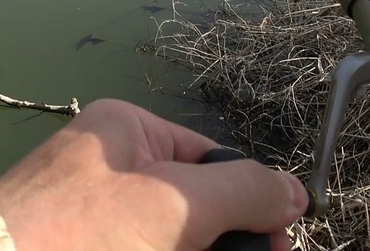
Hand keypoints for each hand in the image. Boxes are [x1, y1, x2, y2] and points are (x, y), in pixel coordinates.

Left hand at [0, 98, 305, 250]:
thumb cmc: (82, 234)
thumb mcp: (178, 204)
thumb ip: (243, 192)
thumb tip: (294, 194)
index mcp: (125, 130)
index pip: (211, 160)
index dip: (249, 203)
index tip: (276, 243)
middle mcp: (104, 163)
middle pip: (191, 203)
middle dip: (221, 238)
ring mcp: (86, 211)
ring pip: (166, 234)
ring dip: (196, 248)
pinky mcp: (76, 244)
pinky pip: (135, 245)